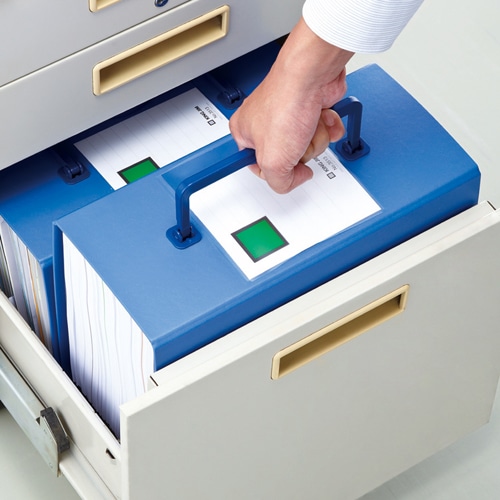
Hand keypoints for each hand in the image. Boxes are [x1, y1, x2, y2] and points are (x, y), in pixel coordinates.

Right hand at [229, 17, 352, 193]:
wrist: (312, 74)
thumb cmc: (286, 103)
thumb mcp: (273, 162)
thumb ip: (278, 183)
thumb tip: (292, 181)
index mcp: (245, 133)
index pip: (260, 169)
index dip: (276, 172)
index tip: (281, 168)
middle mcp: (266, 124)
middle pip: (289, 159)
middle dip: (301, 152)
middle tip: (295, 139)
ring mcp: (290, 116)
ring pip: (309, 146)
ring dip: (316, 138)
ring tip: (309, 123)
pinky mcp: (310, 109)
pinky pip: (324, 132)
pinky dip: (328, 127)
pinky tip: (322, 116)